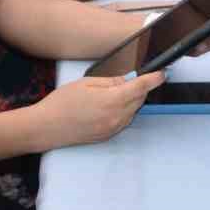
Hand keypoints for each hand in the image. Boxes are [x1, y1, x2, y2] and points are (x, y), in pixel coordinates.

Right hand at [39, 71, 164, 147]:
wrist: (47, 127)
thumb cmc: (62, 103)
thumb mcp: (87, 83)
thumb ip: (111, 81)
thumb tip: (128, 80)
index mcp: (111, 101)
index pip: (141, 88)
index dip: (154, 79)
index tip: (162, 73)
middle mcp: (116, 117)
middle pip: (139, 99)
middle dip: (140, 88)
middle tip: (130, 79)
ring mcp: (113, 129)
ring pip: (133, 110)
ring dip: (131, 100)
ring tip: (111, 93)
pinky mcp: (108, 136)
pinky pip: (124, 120)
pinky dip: (123, 110)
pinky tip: (108, 105)